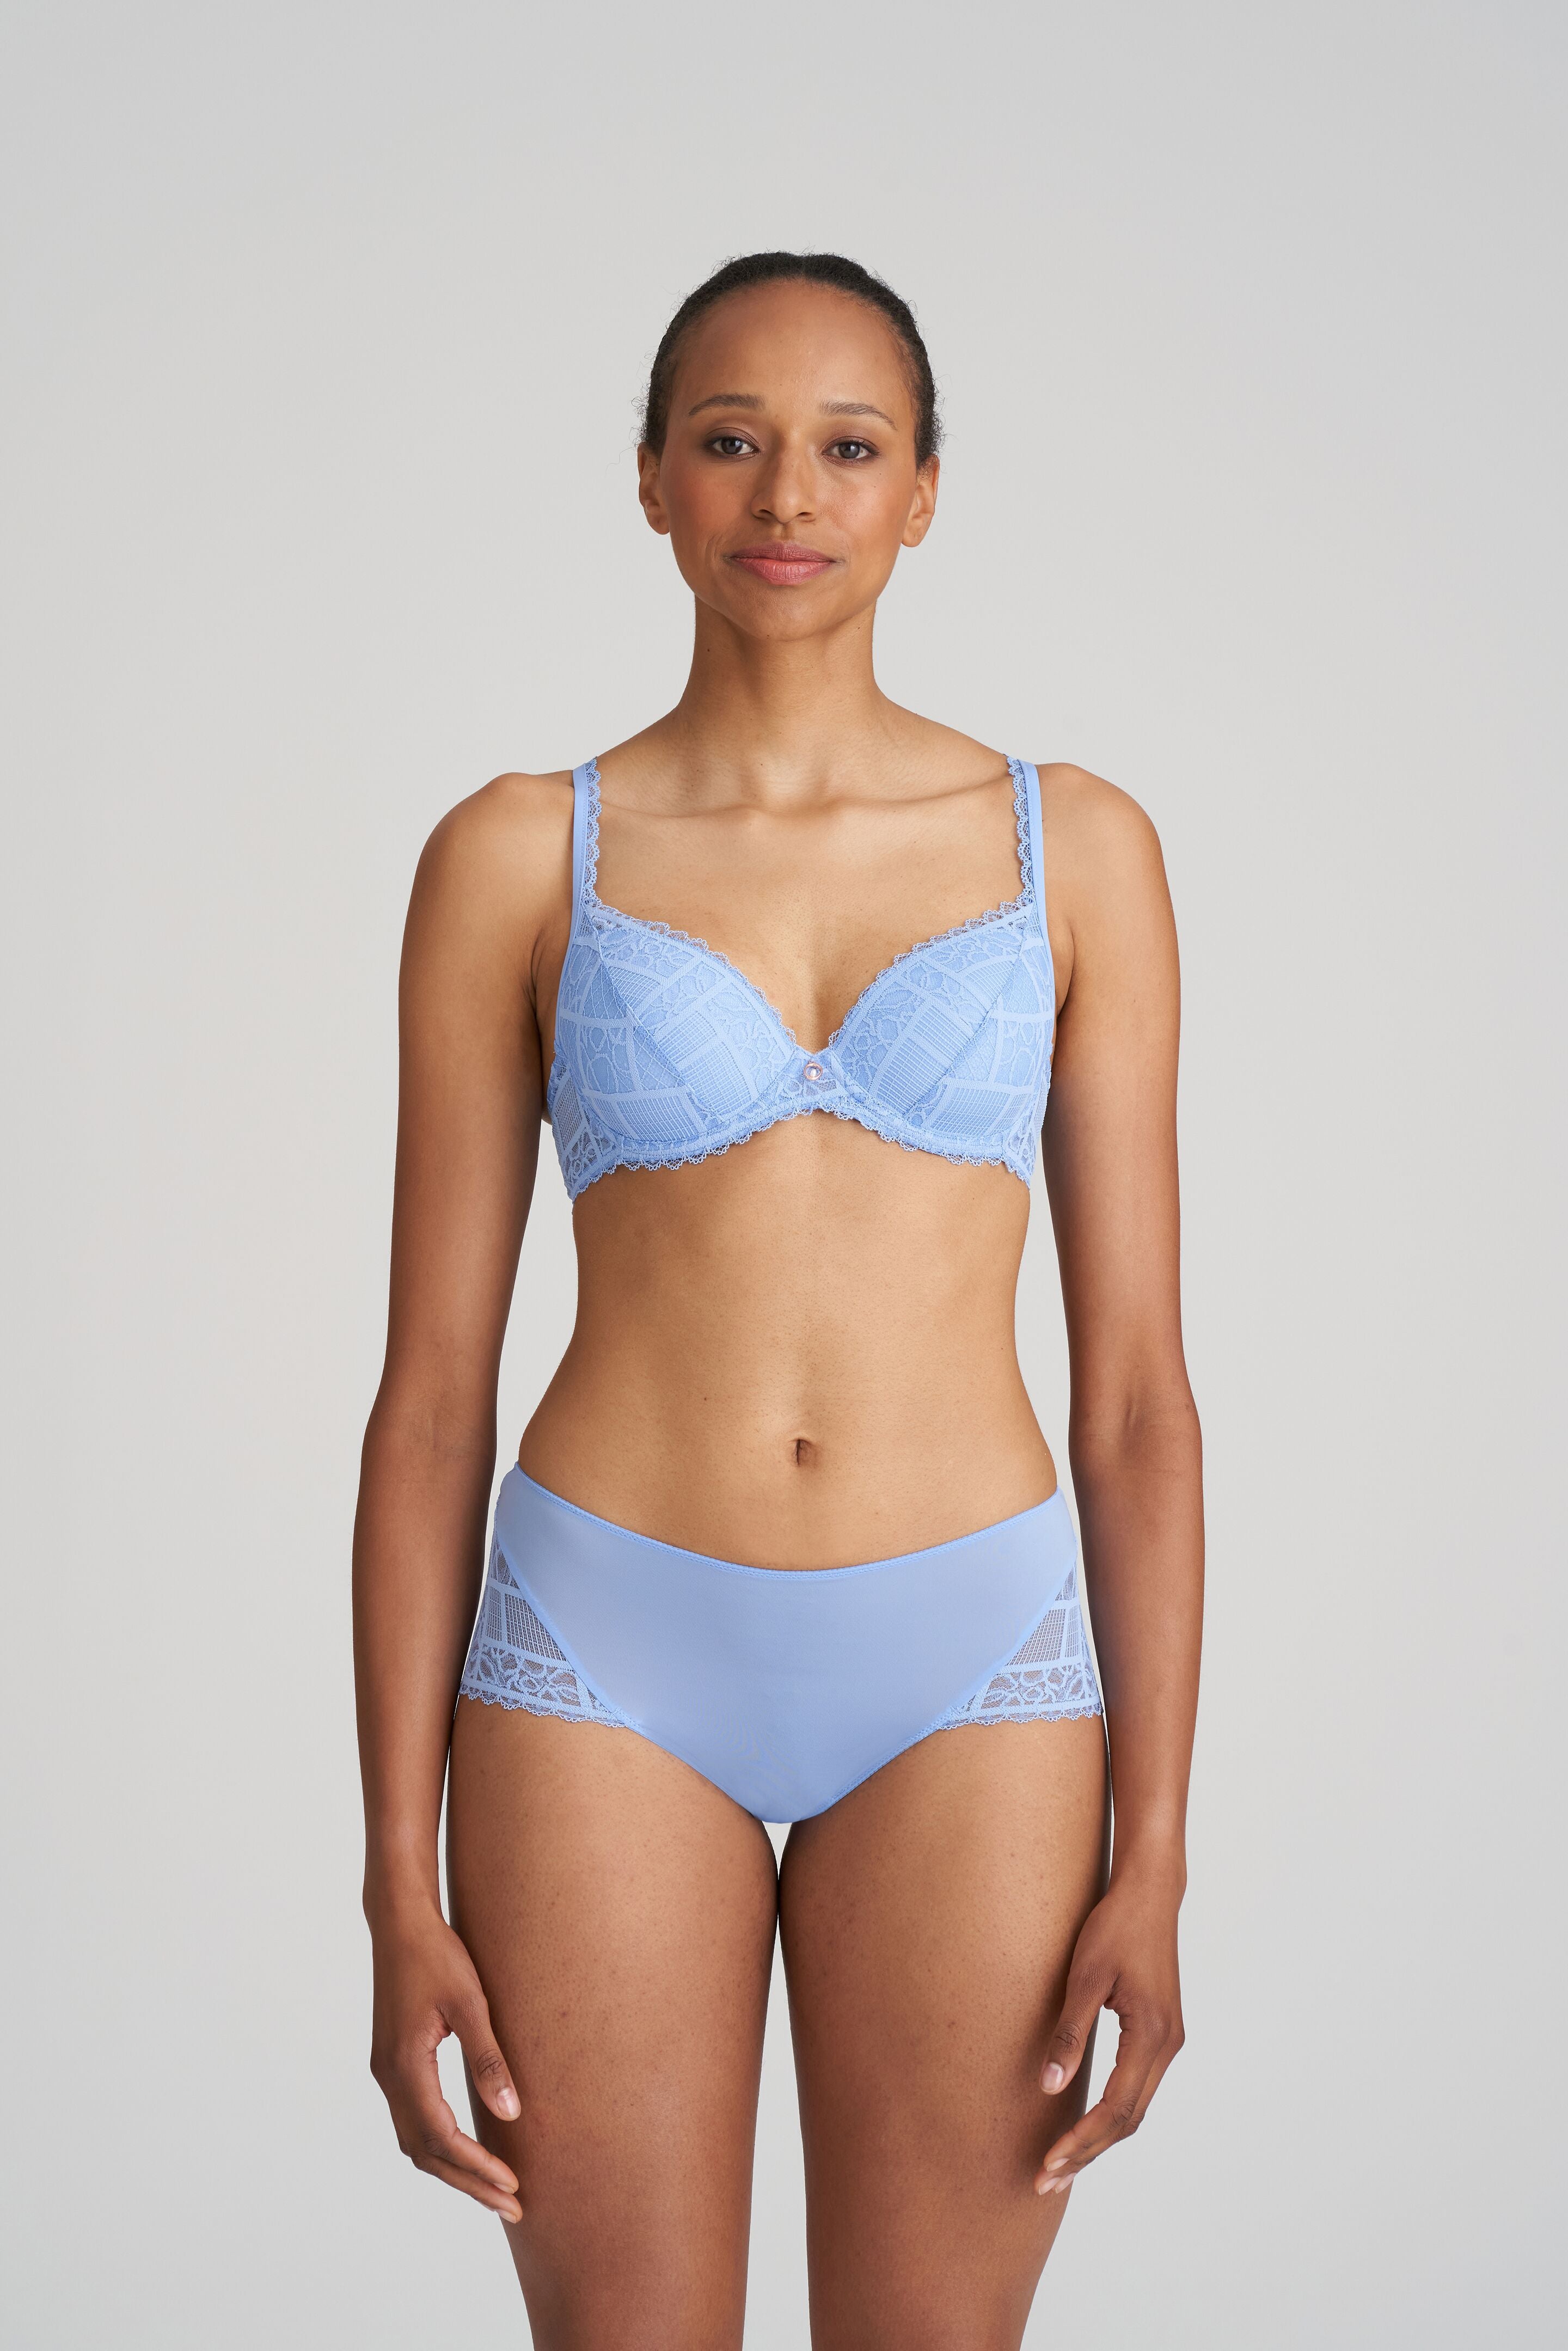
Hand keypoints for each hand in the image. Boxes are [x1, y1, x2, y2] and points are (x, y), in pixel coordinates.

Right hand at [368, 1901, 523, 2223]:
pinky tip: (465, 2148)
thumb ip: (489, 2059)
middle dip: (468, 2182)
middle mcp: (389, 2077)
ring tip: (492, 2188)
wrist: (400, 1922)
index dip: (477, 2166)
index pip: (442, 2137)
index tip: (513, 2185)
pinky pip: (412, 2119)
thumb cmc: (437, 1955)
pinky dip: (439, 2144)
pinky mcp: (392, 2062)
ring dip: (452, 2168)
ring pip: (414, 2140)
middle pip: (425, 2152)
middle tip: (511, 2205)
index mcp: (405, 2065)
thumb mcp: (470, 2003)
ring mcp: (386, 2071)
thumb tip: (511, 2114)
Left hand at [1035, 1870, 1184, 2193]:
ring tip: (1061, 2163)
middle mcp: (1167, 2046)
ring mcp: (1168, 2041)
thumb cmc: (1114, 1927)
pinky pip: (1137, 2088)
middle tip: (1045, 2180)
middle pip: (1128, 2120)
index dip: (1081, 2141)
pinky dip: (1111, 2114)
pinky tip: (1085, 2124)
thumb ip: (1069, 2032)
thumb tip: (1047, 2086)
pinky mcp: (1161, 2033)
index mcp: (1151, 2035)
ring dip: (1099, 2138)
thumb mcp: (1086, 1975)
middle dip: (1087, 2152)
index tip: (1048, 2163)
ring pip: (1135, 2108)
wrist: (1150, 1893)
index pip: (1115, 2109)